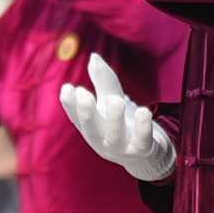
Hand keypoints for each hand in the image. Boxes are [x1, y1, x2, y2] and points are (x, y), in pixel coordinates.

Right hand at [59, 56, 176, 183]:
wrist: (146, 154)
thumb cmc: (123, 124)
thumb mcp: (111, 100)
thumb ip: (103, 81)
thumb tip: (93, 57)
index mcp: (91, 128)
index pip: (76, 117)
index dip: (70, 104)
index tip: (67, 88)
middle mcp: (102, 140)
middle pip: (92, 128)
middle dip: (86, 111)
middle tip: (83, 93)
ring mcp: (121, 149)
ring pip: (115, 136)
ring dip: (114, 118)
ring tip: (116, 99)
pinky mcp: (141, 151)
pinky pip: (141, 140)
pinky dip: (142, 127)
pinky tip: (144, 111)